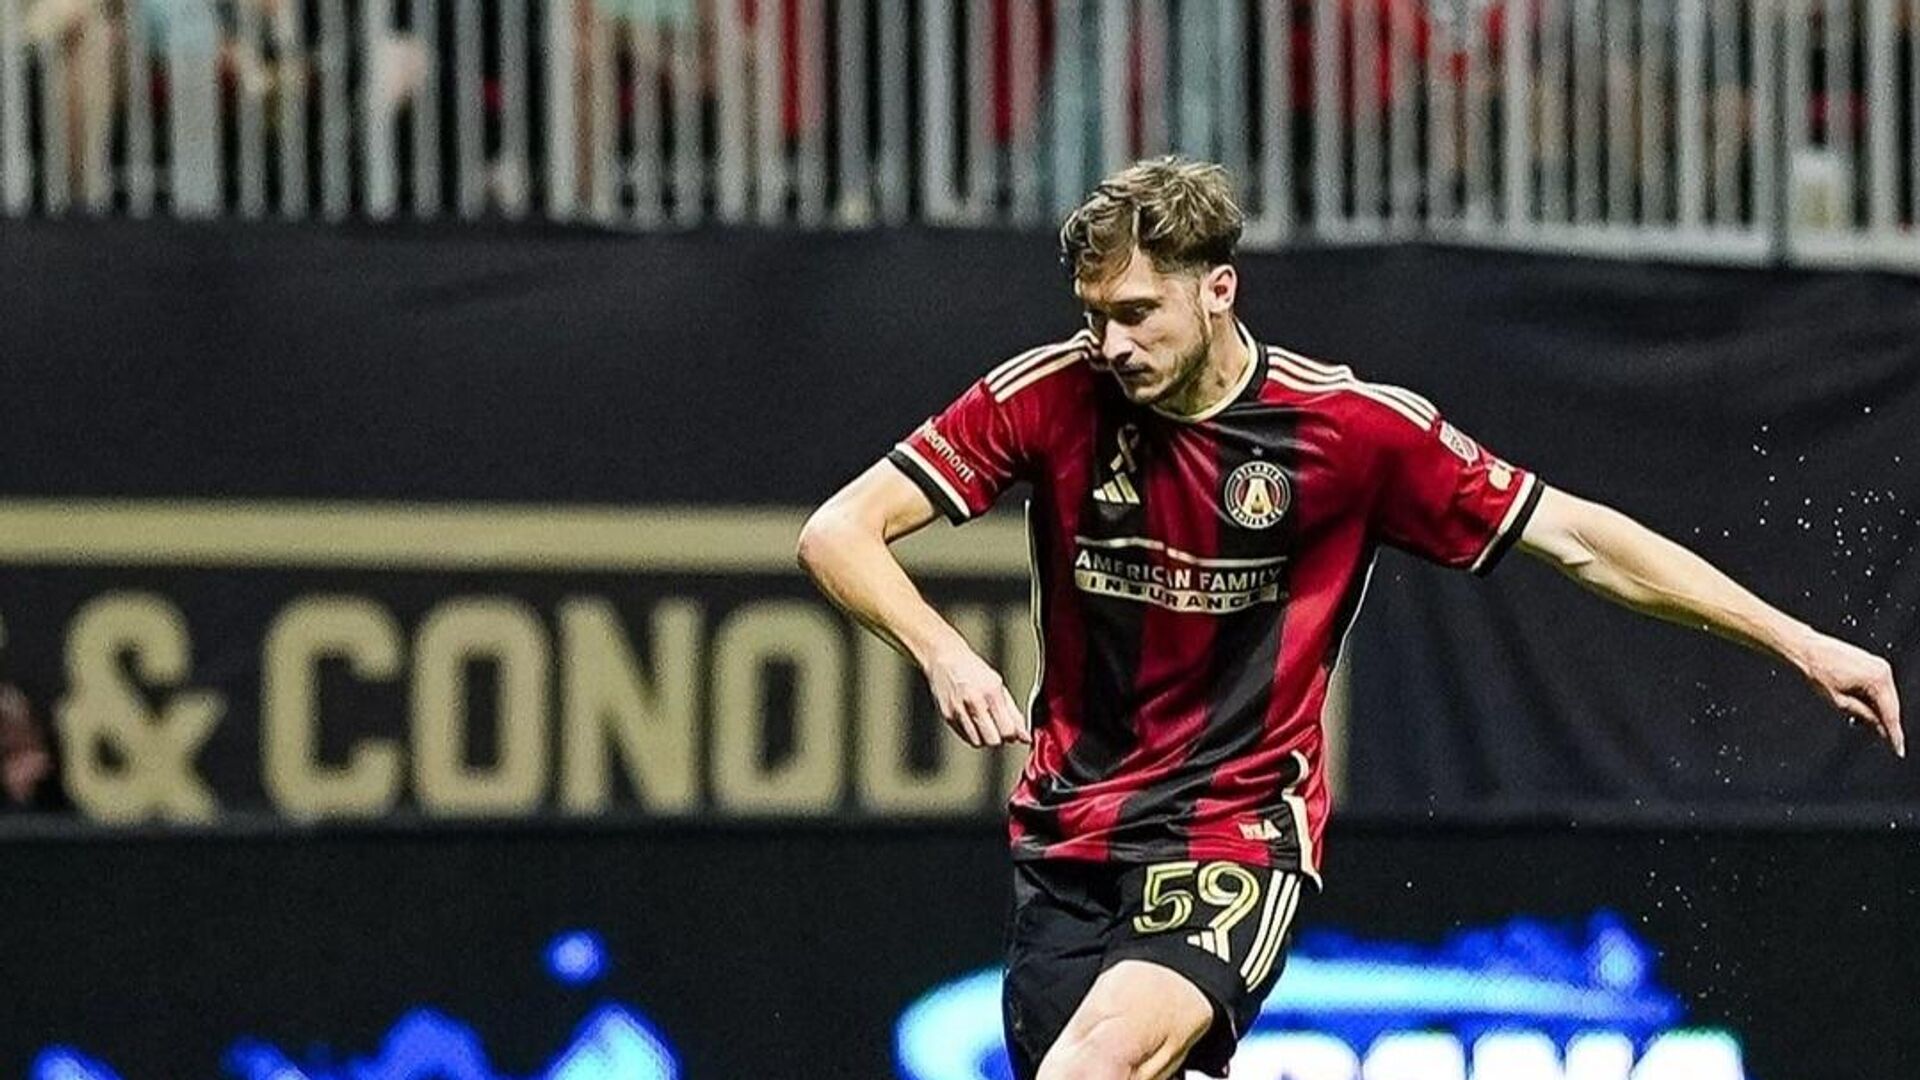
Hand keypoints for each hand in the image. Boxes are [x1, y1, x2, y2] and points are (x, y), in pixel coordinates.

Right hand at [922, 643, 1029, 748]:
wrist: (944, 658)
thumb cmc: (972, 668)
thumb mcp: (998, 685)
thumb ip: (1013, 712)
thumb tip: (1025, 735)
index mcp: (991, 692)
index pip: (1007, 730)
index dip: (1013, 735)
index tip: (1013, 733)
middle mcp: (974, 702)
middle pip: (992, 740)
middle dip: (999, 738)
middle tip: (999, 728)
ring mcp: (959, 710)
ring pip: (978, 742)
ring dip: (985, 738)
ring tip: (985, 723)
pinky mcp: (948, 716)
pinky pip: (965, 737)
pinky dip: (972, 735)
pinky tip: (973, 721)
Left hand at [1797, 631, 1903, 757]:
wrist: (1804, 648)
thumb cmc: (1817, 670)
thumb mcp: (1839, 701)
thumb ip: (1863, 714)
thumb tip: (1879, 727)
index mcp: (1878, 678)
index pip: (1891, 713)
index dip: (1894, 734)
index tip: (1898, 749)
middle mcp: (1882, 669)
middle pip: (1891, 705)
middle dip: (1889, 724)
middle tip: (1890, 743)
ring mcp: (1878, 664)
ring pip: (1885, 697)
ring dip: (1881, 712)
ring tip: (1876, 730)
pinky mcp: (1871, 663)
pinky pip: (1878, 687)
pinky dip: (1874, 700)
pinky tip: (1868, 712)